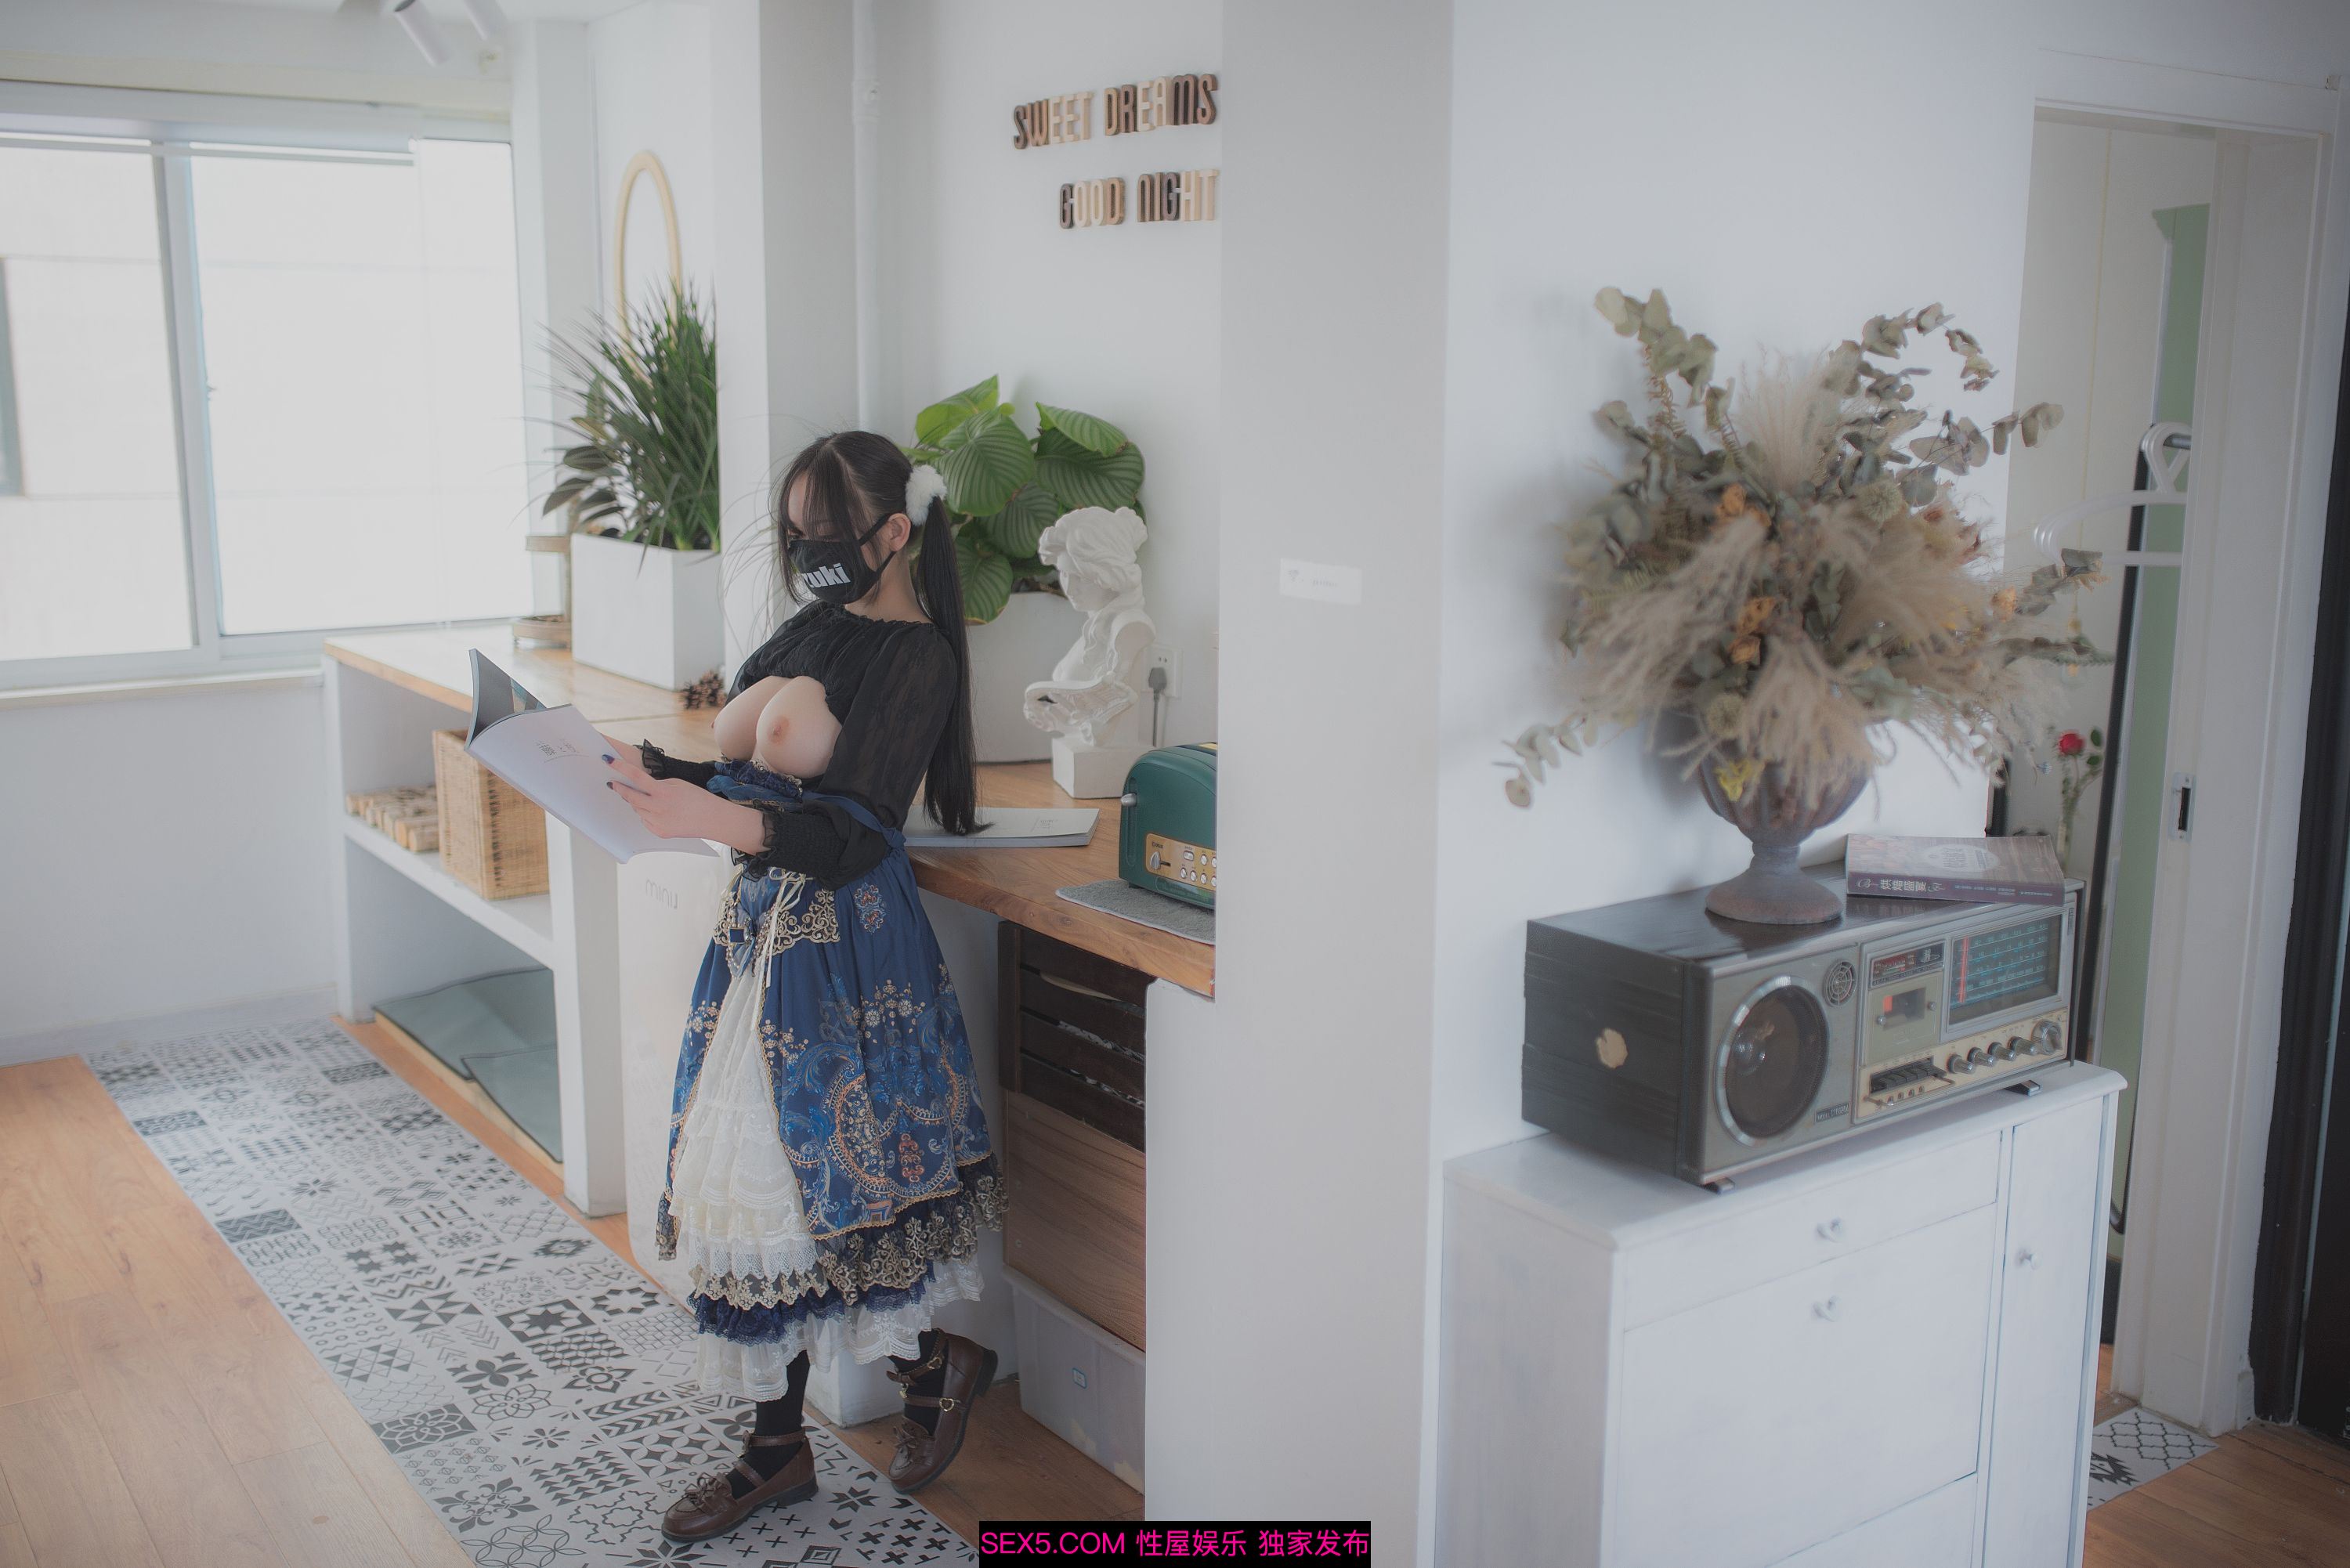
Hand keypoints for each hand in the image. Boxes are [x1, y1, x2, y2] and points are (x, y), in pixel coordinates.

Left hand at [603, 756, 764, 850]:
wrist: (712, 819)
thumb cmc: (698, 798)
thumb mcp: (677, 784)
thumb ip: (658, 785)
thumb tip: (641, 787)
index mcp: (663, 793)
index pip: (636, 778)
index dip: (621, 768)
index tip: (608, 761)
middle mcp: (657, 808)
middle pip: (631, 797)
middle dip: (621, 789)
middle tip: (613, 784)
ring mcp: (657, 823)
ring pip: (638, 810)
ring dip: (638, 802)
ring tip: (654, 800)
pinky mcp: (659, 832)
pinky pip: (645, 820)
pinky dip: (647, 814)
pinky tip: (661, 812)